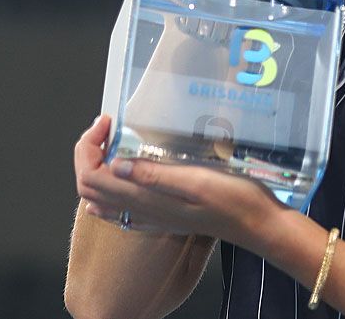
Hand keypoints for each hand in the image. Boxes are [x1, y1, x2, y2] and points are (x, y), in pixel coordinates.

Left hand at [75, 114, 288, 246]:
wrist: (255, 223)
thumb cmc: (232, 198)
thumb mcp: (196, 180)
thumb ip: (154, 175)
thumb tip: (114, 164)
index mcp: (144, 198)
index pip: (91, 176)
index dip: (89, 146)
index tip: (108, 121)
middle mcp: (140, 210)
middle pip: (89, 186)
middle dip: (89, 152)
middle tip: (108, 127)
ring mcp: (148, 217)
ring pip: (101, 197)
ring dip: (97, 167)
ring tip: (112, 141)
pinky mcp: (160, 217)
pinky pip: (119, 209)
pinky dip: (109, 188)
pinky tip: (120, 174)